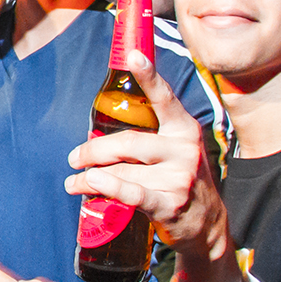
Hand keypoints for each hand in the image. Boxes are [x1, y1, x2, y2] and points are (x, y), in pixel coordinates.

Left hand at [65, 52, 228, 262]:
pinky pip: (131, 192)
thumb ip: (146, 137)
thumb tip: (97, 132)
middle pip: (127, 141)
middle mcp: (184, 149)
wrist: (207, 225)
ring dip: (90, 177)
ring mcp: (180, 177)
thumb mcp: (175, 151)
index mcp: (184, 129)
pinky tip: (90, 183)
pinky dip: (106, 186)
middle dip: (93, 149)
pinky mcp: (170, 203)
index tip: (133, 56)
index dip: (148, 76)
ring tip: (74, 181)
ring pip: (122, 170)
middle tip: (74, 158)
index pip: (164, 99)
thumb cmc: (179, 180)